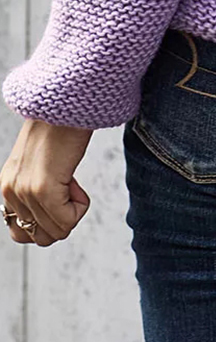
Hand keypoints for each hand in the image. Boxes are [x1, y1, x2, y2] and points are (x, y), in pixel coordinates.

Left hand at [1, 119, 91, 245]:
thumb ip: (38, 187)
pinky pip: (66, 221)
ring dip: (73, 210)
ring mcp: (24, 191)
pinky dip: (81, 206)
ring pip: (56, 232)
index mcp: (8, 186)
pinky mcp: (42, 188)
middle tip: (68, 188)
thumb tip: (56, 215)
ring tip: (71, 180)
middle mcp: (10, 191)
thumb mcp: (41, 162)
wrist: (67, 103)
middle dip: (63, 219)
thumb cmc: (62, 126)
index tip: (60, 192)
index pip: (22, 233)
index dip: (50, 219)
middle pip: (41, 238)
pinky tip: (76, 181)